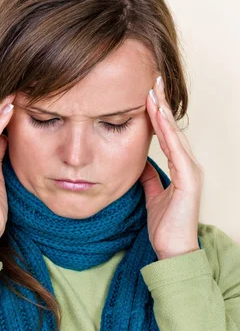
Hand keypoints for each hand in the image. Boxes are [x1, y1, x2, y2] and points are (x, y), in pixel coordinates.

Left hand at [139, 75, 204, 260]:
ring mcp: (191, 171)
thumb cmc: (165, 226)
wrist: (173, 250)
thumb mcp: (152, 195)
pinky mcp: (189, 181)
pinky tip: (159, 117)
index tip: (147, 93)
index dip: (158, 113)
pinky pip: (176, 151)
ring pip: (176, 135)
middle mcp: (188, 165)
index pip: (167, 134)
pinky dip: (167, 133)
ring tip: (153, 91)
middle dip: (162, 104)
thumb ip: (149, 178)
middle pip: (173, 128)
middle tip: (152, 80)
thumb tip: (139, 164)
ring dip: (164, 112)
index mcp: (180, 167)